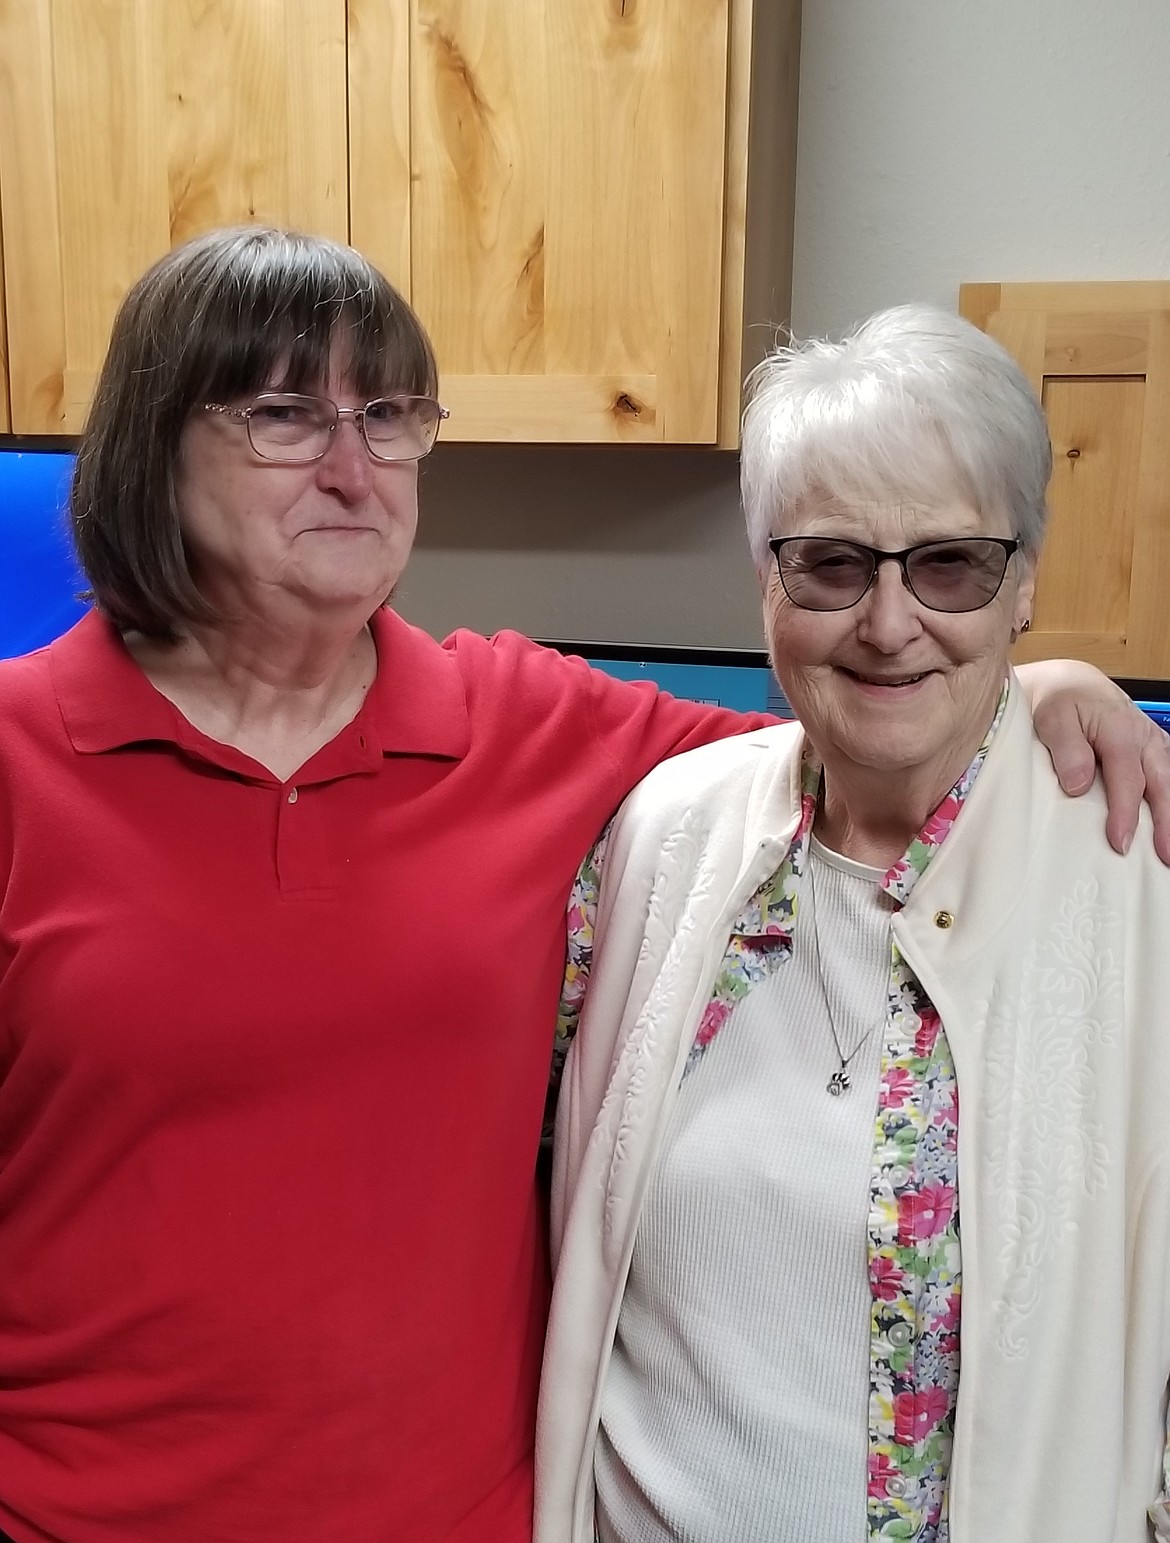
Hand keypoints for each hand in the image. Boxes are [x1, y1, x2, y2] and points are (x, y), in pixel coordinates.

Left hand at [1019, 659, 1169, 862]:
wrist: (1068, 683)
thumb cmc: (1059, 701)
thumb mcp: (1052, 718)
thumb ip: (1067, 750)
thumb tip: (1079, 785)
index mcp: (1121, 730)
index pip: (1127, 779)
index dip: (1124, 812)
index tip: (1119, 841)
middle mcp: (1145, 737)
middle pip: (1161, 784)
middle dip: (1166, 823)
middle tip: (1164, 856)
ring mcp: (1153, 743)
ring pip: (1169, 781)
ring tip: (1168, 850)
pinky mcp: (1153, 750)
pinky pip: (1167, 775)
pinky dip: (1168, 798)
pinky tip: (1167, 824)